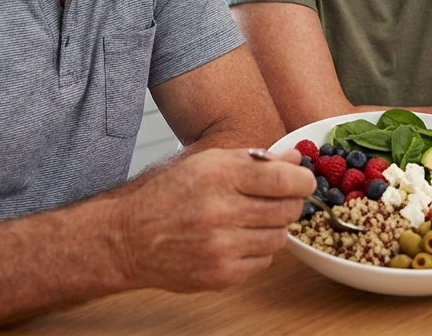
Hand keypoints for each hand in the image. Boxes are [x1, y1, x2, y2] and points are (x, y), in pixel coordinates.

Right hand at [104, 147, 314, 291]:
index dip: (302, 180)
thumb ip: (253, 160)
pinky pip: (264, 262)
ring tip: (251, 220)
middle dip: (289, 203)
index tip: (302, 181)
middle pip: (288, 209)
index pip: (285, 179)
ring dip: (273, 228)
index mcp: (219, 175)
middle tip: (277, 200)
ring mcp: (222, 246)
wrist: (129, 239)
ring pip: (280, 237)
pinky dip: (258, 251)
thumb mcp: (206, 163)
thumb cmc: (168, 196)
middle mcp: (221, 210)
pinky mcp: (221, 274)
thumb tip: (294, 157)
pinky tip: (237, 240)